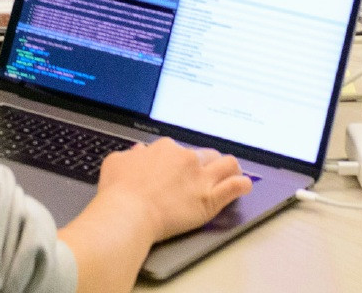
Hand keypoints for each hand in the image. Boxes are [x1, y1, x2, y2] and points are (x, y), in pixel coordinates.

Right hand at [95, 138, 251, 243]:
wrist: (129, 213)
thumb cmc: (119, 191)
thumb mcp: (116, 162)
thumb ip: (131, 155)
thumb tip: (138, 152)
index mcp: (165, 148)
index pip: (179, 150)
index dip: (180, 160)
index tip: (179, 169)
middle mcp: (186, 158)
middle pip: (206, 154)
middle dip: (208, 162)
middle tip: (207, 172)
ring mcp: (200, 178)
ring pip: (227, 164)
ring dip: (231, 168)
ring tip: (233, 173)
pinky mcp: (210, 199)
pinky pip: (235, 187)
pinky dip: (243, 184)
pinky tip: (244, 185)